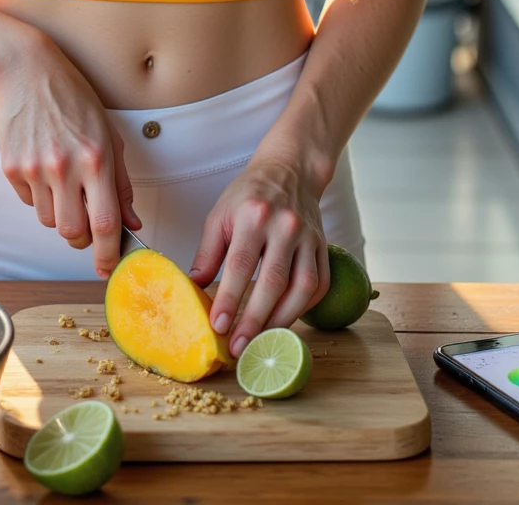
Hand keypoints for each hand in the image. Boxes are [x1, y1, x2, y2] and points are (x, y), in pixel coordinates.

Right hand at [0, 35, 141, 276]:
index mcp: (95, 158)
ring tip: (64, 183)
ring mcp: (34, 168)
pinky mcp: (11, 168)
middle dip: (83, 237)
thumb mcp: (109, 135)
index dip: (109, 254)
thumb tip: (131, 224)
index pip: (106, 222)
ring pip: (50, 222)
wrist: (26, 73)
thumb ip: (121, 184)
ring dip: (61, 214)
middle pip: (73, 232)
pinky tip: (44, 168)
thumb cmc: (73, 100)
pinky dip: (40, 197)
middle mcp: (65, 166)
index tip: (110, 268)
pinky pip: (30, 203)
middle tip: (87, 221)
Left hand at [188, 159, 330, 358]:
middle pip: (272, 282)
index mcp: (254, 215)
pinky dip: (303, 308)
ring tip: (261, 342)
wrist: (289, 170)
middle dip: (254, 320)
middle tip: (239, 348)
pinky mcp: (324, 247)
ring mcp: (308, 237)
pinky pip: (319, 285)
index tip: (219, 326)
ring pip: (301, 288)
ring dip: (281, 320)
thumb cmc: (249, 195)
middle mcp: (285, 226)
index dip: (229, 298)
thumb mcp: (220, 215)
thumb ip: (207, 253)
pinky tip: (285, 320)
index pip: (240, 264)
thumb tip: (194, 290)